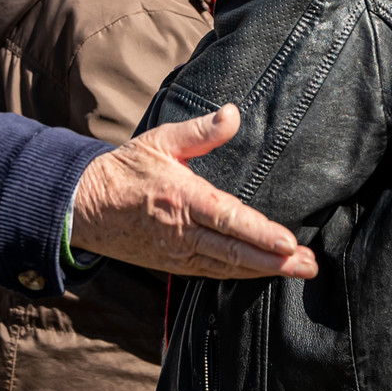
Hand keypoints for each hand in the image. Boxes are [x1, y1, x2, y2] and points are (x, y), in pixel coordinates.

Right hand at [71, 105, 317, 279]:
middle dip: (275, 262)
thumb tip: (233, 114)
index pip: (228, 219)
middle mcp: (182, 231)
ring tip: (297, 272)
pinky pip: (212, 273)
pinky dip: (239, 276)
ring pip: (227, 268)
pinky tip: (261, 274)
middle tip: (308, 266)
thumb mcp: (161, 141)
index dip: (259, 234)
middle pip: (235, 252)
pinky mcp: (172, 264)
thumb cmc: (125, 169)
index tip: (289, 243)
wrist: (83, 205)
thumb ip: (200, 131)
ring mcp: (177, 253)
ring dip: (263, 272)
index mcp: (181, 197)